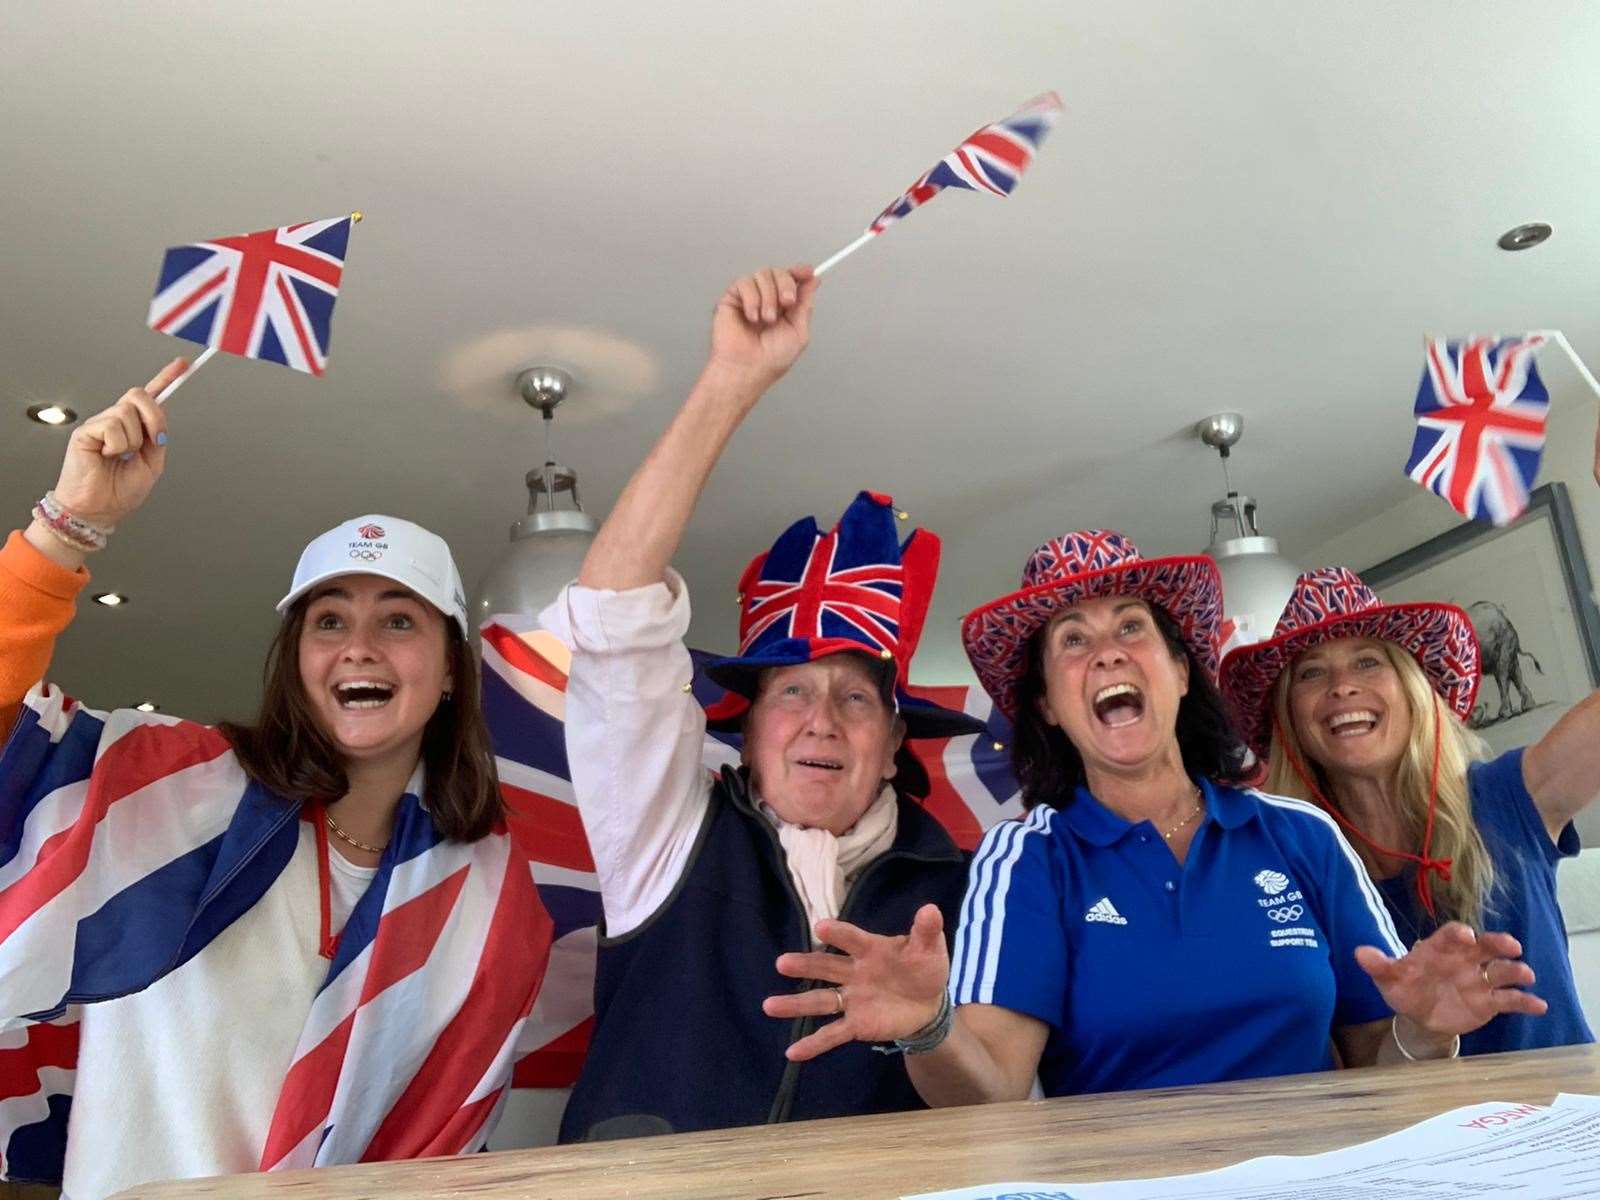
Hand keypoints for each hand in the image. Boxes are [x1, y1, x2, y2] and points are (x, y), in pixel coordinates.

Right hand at [50, 358, 184, 529]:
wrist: (100, 509)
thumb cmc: (120, 490)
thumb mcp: (152, 464)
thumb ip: (158, 438)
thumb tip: (160, 417)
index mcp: (134, 428)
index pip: (149, 397)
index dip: (166, 378)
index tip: (183, 364)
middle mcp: (116, 421)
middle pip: (139, 395)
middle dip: (154, 417)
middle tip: (154, 442)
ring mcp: (99, 424)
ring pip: (126, 413)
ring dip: (133, 441)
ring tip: (121, 457)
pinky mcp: (85, 431)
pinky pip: (112, 426)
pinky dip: (117, 445)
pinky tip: (108, 456)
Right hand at [706, 265, 818, 392]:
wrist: (748, 368)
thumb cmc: (771, 359)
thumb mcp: (799, 331)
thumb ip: (805, 304)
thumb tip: (813, 281)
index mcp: (783, 307)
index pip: (791, 279)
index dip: (799, 272)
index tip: (807, 271)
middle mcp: (767, 299)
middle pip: (778, 272)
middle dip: (786, 284)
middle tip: (787, 303)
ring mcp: (749, 297)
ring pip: (762, 275)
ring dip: (768, 297)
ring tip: (767, 319)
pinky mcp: (732, 298)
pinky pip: (745, 283)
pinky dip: (752, 299)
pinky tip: (752, 317)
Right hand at [762, 903, 948, 1061]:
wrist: (928, 1003)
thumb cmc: (923, 967)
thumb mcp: (930, 948)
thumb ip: (927, 931)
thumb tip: (931, 909)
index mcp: (870, 949)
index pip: (852, 940)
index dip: (839, 933)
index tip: (821, 927)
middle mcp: (853, 972)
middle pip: (825, 967)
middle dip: (804, 965)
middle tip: (782, 963)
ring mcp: (851, 999)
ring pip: (820, 1000)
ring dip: (795, 1004)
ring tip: (769, 1006)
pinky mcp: (855, 1024)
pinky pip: (831, 1034)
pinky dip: (813, 1044)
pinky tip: (792, 1053)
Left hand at [1356, 923, 1546, 1037]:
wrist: (1419, 1016)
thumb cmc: (1405, 988)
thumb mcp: (1389, 978)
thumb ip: (1379, 965)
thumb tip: (1359, 953)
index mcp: (1440, 949)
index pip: (1450, 936)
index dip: (1458, 934)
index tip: (1465, 935)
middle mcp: (1465, 960)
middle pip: (1485, 947)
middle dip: (1498, 943)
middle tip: (1511, 945)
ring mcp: (1480, 981)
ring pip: (1502, 971)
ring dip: (1515, 971)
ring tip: (1525, 974)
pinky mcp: (1490, 1002)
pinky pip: (1511, 1000)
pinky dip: (1526, 1002)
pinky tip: (1538, 1005)